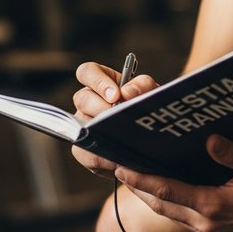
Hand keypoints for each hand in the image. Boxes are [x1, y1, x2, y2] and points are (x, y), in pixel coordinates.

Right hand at [70, 60, 159, 177]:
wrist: (152, 144)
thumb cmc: (148, 112)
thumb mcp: (151, 95)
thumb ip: (143, 86)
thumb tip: (127, 92)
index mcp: (104, 83)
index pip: (87, 72)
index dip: (97, 81)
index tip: (115, 95)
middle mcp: (89, 103)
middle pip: (82, 98)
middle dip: (101, 107)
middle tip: (117, 117)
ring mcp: (84, 125)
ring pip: (80, 125)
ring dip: (99, 131)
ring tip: (120, 137)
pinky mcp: (84, 150)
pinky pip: (82, 151)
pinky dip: (100, 156)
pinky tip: (116, 159)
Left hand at [115, 134, 232, 231]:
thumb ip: (231, 153)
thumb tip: (209, 140)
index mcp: (214, 206)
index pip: (167, 191)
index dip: (142, 179)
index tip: (122, 168)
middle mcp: (208, 226)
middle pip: (163, 206)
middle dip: (140, 188)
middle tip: (121, 170)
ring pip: (174, 216)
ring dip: (156, 199)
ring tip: (140, 180)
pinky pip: (188, 222)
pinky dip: (175, 207)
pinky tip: (175, 194)